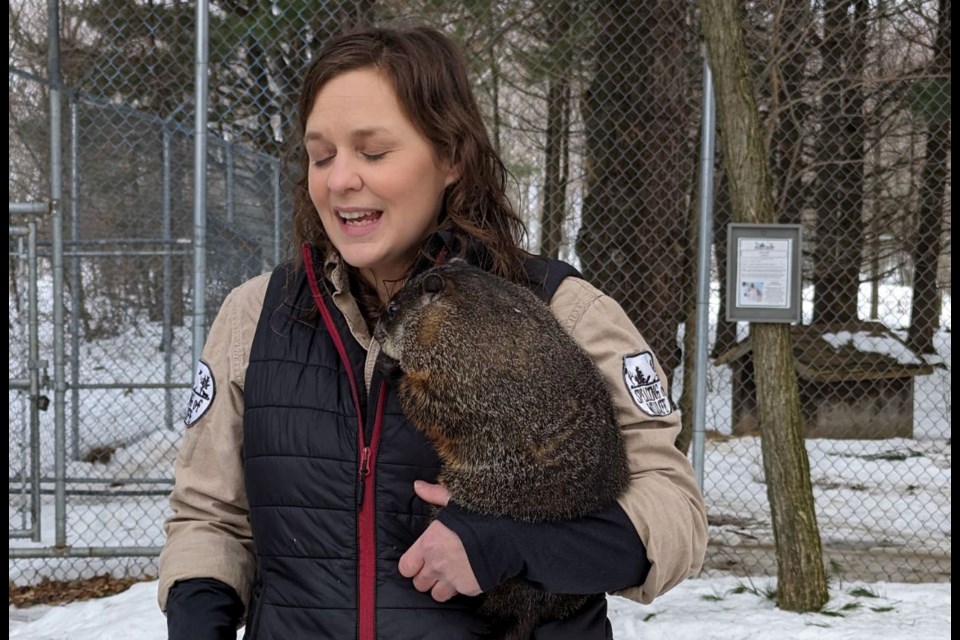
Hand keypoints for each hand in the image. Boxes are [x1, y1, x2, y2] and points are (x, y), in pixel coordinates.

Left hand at [398, 481, 481, 601]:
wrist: (507, 535)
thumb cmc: (480, 515)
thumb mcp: (455, 499)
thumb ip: (434, 495)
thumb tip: (417, 485)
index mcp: (429, 543)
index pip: (405, 567)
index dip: (411, 565)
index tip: (420, 560)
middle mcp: (436, 564)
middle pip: (419, 583)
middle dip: (426, 577)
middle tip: (437, 566)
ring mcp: (452, 579)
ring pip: (436, 594)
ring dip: (441, 587)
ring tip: (450, 574)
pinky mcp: (468, 589)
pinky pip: (457, 594)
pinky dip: (461, 587)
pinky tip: (468, 574)